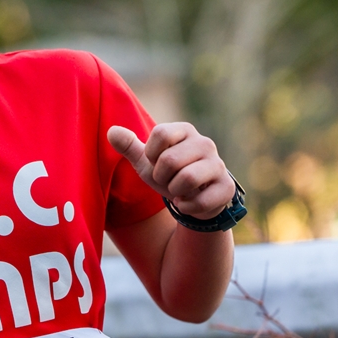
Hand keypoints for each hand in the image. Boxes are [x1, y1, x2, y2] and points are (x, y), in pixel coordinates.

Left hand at [107, 123, 232, 219]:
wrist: (192, 200)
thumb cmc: (168, 175)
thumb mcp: (146, 161)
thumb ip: (129, 146)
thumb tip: (111, 131)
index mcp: (185, 130)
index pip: (160, 134)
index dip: (151, 154)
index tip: (155, 161)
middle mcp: (205, 143)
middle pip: (170, 159)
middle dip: (161, 177)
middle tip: (167, 180)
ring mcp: (219, 165)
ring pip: (187, 179)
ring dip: (174, 191)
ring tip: (178, 190)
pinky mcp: (227, 187)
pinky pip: (200, 201)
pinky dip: (187, 206)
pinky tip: (188, 202)